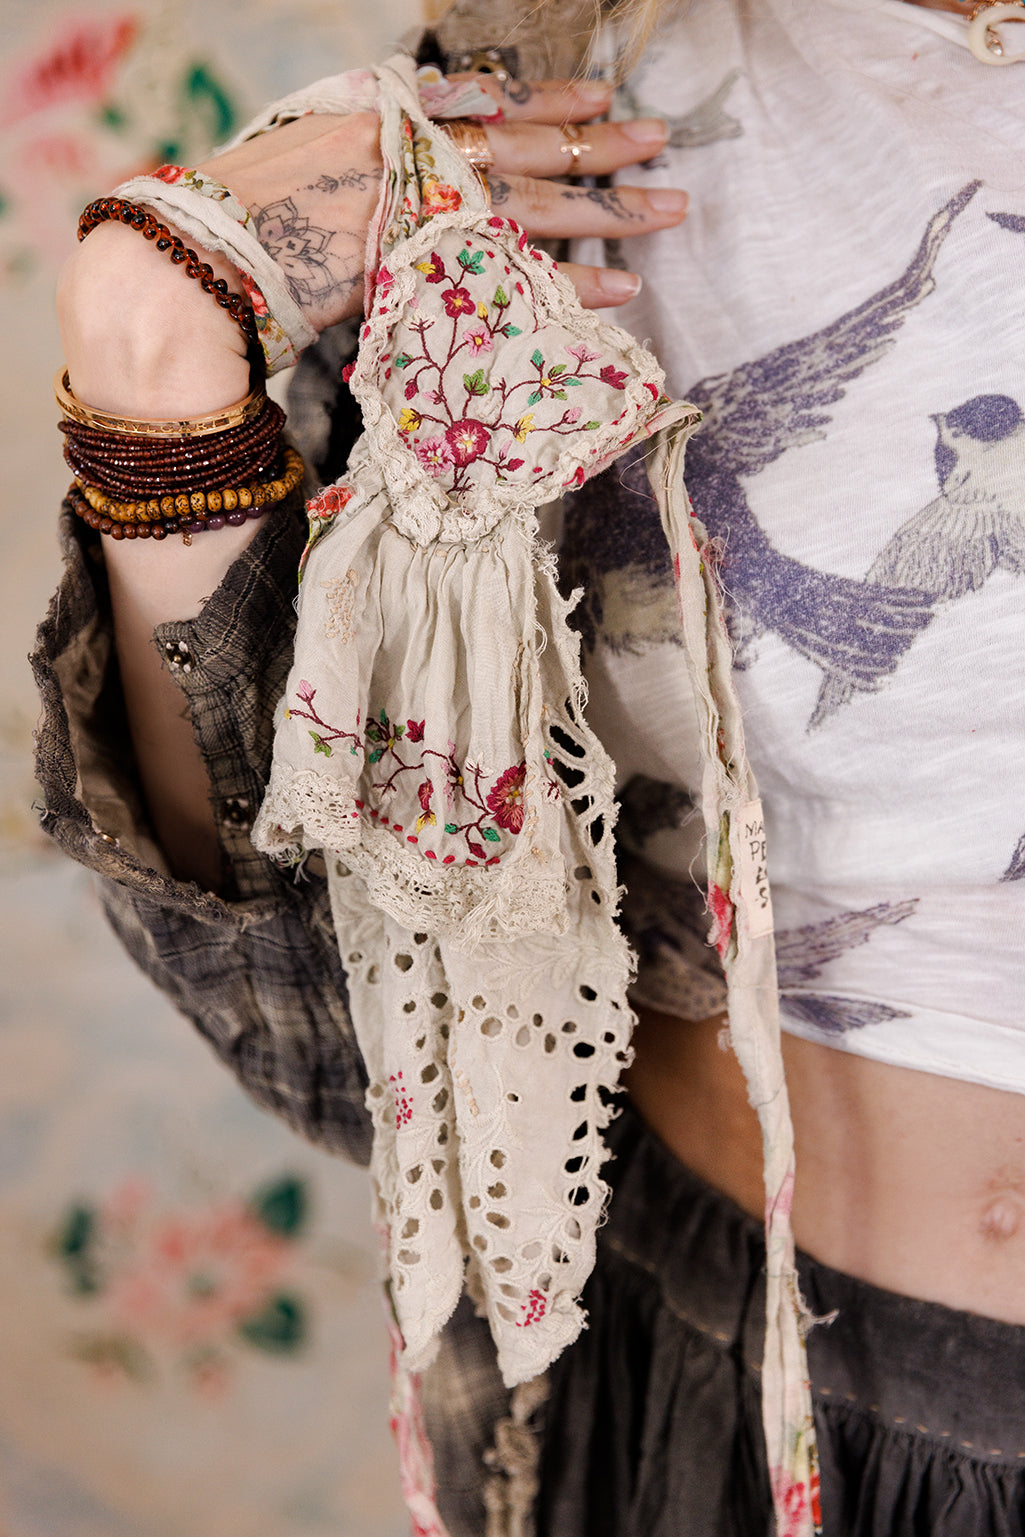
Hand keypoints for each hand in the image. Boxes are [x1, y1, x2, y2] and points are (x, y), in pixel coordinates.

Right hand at [58, 76, 686, 416]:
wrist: (211, 253)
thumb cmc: (253, 211)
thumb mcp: (317, 145)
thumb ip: (380, 144)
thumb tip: (425, 150)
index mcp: (396, 114)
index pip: (493, 100)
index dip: (553, 99)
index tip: (603, 94)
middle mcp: (421, 151)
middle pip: (532, 146)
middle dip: (602, 147)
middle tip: (661, 149)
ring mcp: (432, 208)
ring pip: (540, 203)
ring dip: (609, 211)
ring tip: (666, 215)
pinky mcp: (437, 267)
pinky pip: (519, 272)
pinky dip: (570, 280)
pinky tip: (620, 289)